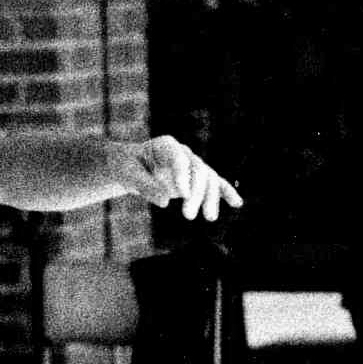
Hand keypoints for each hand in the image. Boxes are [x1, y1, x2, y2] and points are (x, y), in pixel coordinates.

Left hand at [119, 136, 241, 220]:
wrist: (128, 166)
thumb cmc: (125, 167)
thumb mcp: (127, 174)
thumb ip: (144, 185)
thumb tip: (166, 201)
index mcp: (166, 145)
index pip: (179, 159)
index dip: (182, 175)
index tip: (181, 194)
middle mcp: (184, 153)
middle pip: (198, 171)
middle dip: (196, 193)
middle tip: (188, 216)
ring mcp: (192, 165)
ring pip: (208, 180)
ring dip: (210, 198)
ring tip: (209, 218)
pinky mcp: (196, 179)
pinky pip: (214, 184)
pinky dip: (226, 192)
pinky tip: (237, 203)